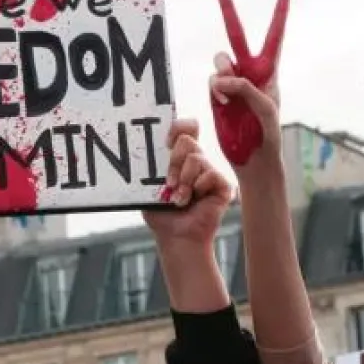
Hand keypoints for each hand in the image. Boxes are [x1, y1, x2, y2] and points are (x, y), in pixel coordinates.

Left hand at [142, 119, 233, 245]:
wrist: (177, 237)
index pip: (186, 128)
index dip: (177, 127)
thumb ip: (149, 167)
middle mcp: (197, 163)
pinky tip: (195, 201)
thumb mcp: (149, 187)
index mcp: (180, 158)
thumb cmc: (162, 215)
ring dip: (183, 180)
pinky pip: (210, 175)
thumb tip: (140, 149)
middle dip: (174, 161)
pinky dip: (198, 188)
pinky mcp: (223, 186)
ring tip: (180, 198)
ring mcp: (210, 173)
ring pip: (197, 158)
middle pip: (188, 139)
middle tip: (170, 182)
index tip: (165, 142)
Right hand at [212, 0, 288, 169]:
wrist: (253, 157)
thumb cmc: (267, 133)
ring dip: (223, 70)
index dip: (279, 16)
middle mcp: (249, 71)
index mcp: (269, 71)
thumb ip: (245, 88)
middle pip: (237, 35)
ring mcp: (231, 82)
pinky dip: (217, 88)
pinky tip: (224, 103)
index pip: (274, 38)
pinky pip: (212, 80)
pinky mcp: (217, 95)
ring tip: (230, 92)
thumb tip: (221, 78)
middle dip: (229, 12)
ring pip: (220, 60)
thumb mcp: (265, 108)